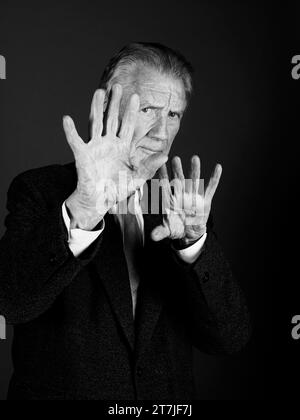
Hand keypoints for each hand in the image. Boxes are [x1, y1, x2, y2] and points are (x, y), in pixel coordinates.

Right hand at [63, 84, 167, 229]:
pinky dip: (70, 131)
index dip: (132, 111)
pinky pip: (75, 141)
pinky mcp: (83, 155)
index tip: (136, 96)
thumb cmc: (118, 190)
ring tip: (98, 91)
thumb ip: (150, 167)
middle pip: (112, 119)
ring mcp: (95, 148)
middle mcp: (109, 144)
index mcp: (122, 148)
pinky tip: (67, 119)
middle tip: (117, 86)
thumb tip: (165, 155)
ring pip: (96, 123)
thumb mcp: (137, 178)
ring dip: (96, 107)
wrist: (100, 201)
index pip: (128, 125)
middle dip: (115, 103)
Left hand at [151, 156, 221, 245]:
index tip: (160, 165)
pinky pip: (210, 188)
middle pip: (179, 180)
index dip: (162, 176)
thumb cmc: (176, 229)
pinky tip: (218, 167)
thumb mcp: (168, 230)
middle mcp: (182, 195)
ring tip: (195, 158)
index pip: (165, 186)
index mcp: (171, 201)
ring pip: (194, 181)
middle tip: (175, 159)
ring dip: (195, 170)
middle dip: (177, 170)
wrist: (190, 233)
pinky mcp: (205, 200)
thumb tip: (153, 237)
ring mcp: (194, 197)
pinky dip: (214, 178)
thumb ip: (161, 231)